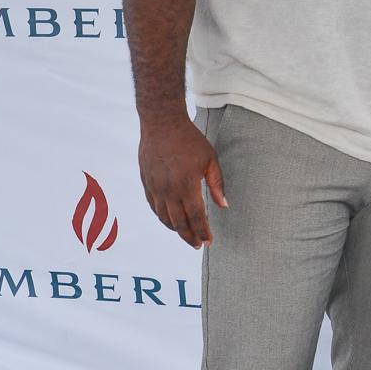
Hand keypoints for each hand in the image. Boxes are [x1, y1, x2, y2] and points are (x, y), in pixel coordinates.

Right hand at [138, 116, 226, 248]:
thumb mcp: (210, 160)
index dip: (202, 232)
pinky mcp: (146, 182)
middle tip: (197, 245)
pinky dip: (162, 217)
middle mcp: (168, 191)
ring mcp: (155, 188)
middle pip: (179, 223)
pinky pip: (153, 206)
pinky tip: (169, 220)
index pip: (195, 217)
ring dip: (175, 229)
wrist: (161, 124)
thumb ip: (217, 184)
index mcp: (186, 186)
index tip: (208, 241)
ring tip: (186, 235)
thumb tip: (224, 205)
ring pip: (164, 217)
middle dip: (189, 236)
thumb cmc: (189, 140)